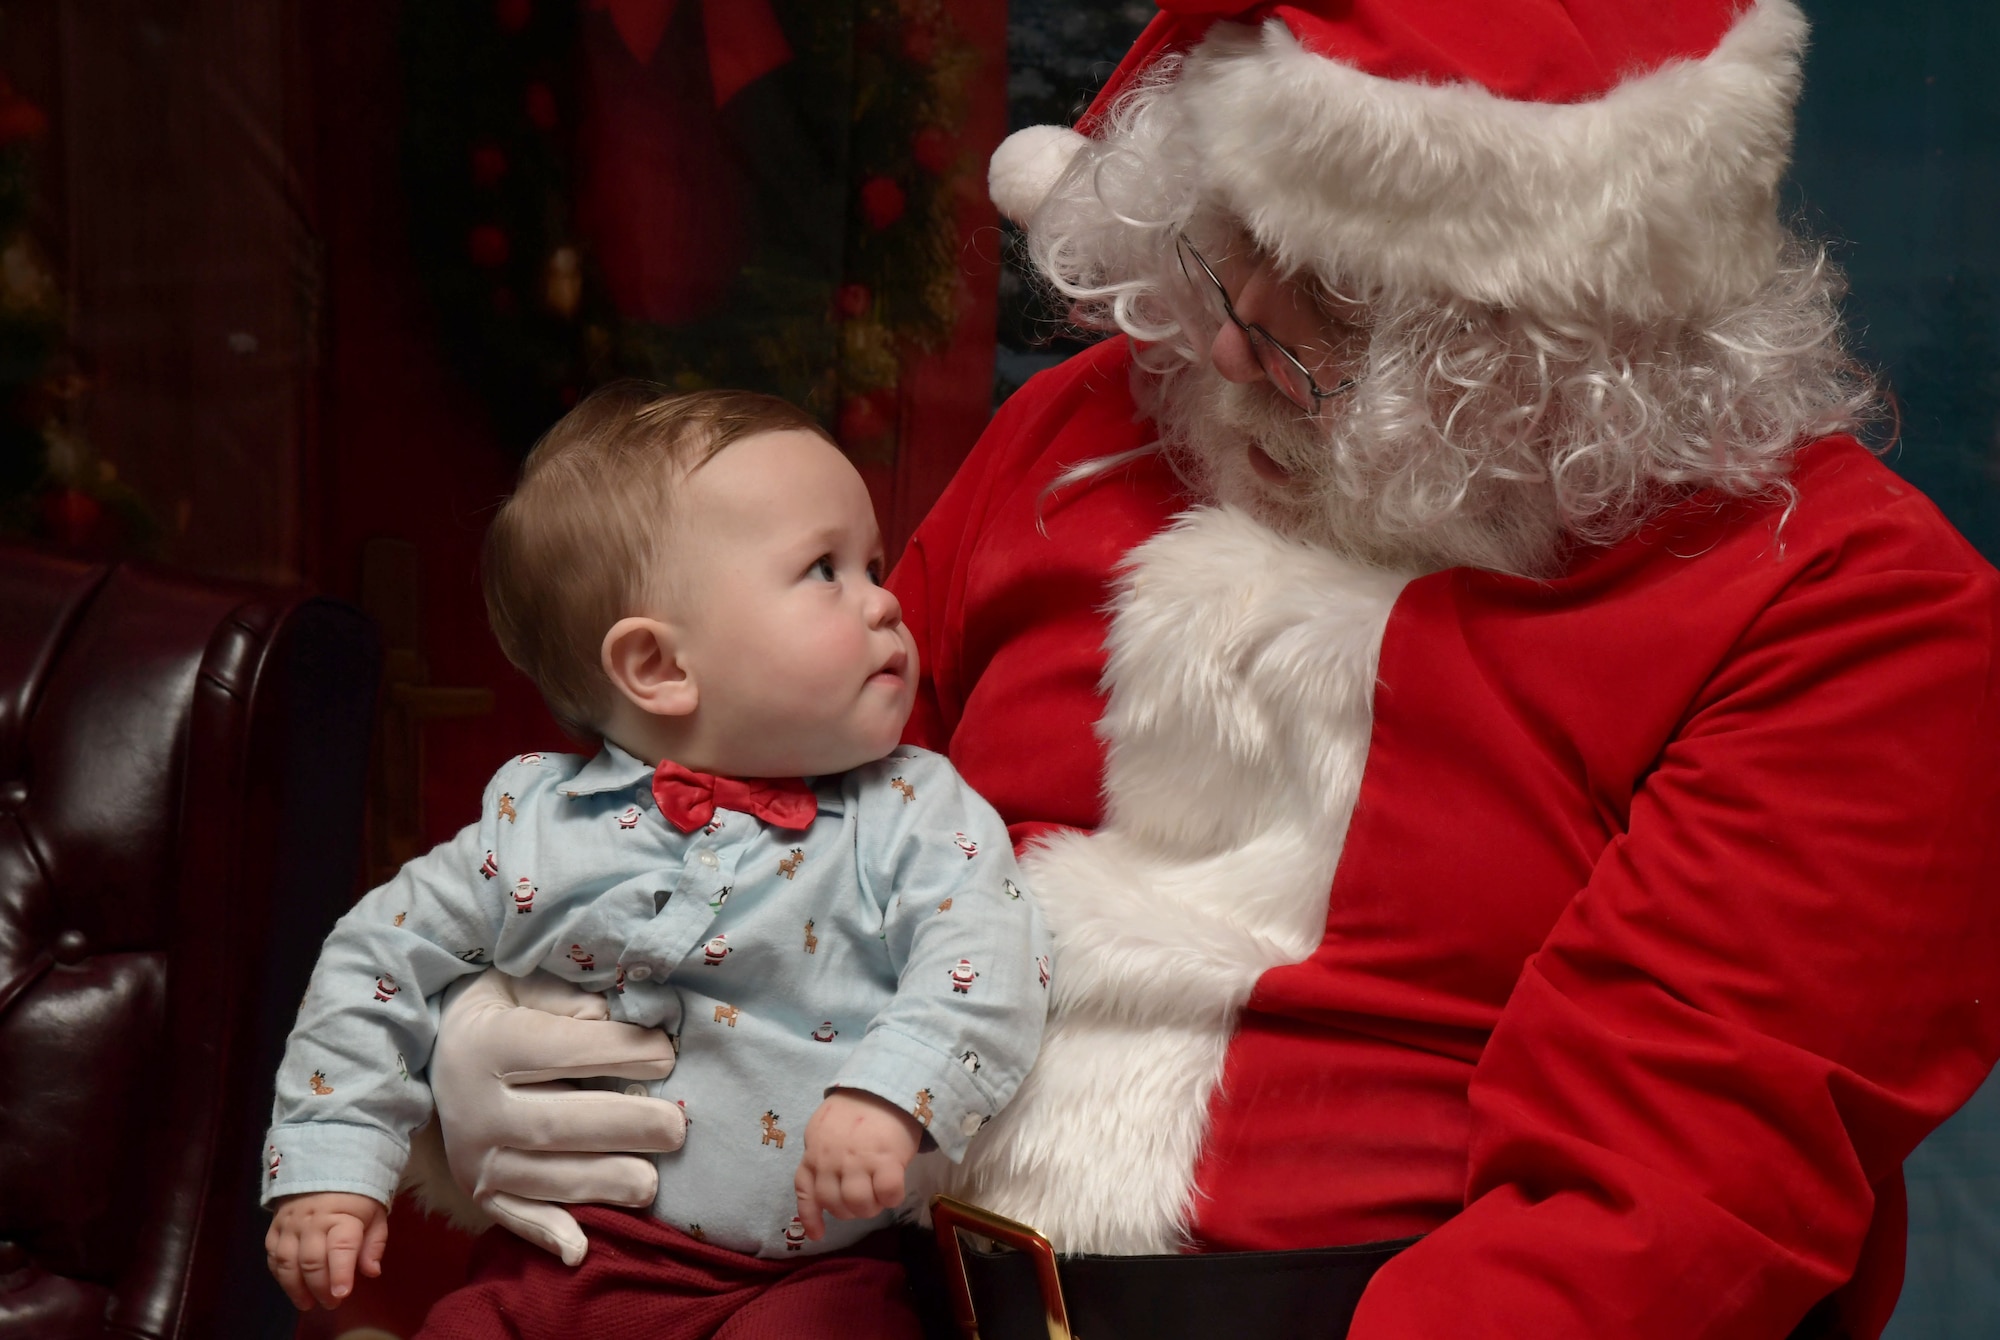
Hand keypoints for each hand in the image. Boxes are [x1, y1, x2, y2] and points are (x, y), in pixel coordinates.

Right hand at [266, 1192, 387, 1310]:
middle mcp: (312, 1221)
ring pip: (287, 1262)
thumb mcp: (376, 1213)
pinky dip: (280, 1276)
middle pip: (311, 1260)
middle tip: (331, 1303)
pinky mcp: (274, 1227)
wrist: (325, 1165)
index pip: (341, 1247)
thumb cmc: (356, 1196)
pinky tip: (291, 1287)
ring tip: (307, 1303)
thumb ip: (374, 1243)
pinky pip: (272, 1256)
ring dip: (296, 1288)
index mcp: (342, 1215)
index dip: (341, 1273)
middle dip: (320, 1287)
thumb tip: (371, 1271)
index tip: (342, 1294)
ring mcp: (290, 1224)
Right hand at [423, 969, 685, 1265]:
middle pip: (553, 1124)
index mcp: (487, 1044)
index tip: (668, 1054)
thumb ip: (574, 998)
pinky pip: (513, 1216)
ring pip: (541, 1177)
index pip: (559, 1051)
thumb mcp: (529, 981)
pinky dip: (546, 1233)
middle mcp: (473, 1106)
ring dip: (600, 1183)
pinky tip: (581, 1249)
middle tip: (675, 1128)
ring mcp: (473, 1155)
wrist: (442, 1046)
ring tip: (651, 1183)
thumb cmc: (506, 1008)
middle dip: (621, 1128)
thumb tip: (621, 1021)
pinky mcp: (477, 1189)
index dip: (618, 1051)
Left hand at [794, 1088, 923, 1239]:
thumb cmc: (857, 1108)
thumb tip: (824, 1183)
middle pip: (835, 1204)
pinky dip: (892, 1198)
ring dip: (870, 1208)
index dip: (810, 1217)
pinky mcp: (886, 1159)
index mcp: (815, 1152)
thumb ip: (822, 1154)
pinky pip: (887, 1194)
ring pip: (859, 1204)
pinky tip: (894, 1191)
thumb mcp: (826, 1129)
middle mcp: (832, 1159)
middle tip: (863, 1201)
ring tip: (878, 1197)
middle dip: (849, 1211)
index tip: (818, 1235)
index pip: (805, 1190)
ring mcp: (858, 1160)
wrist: (885, 1085)